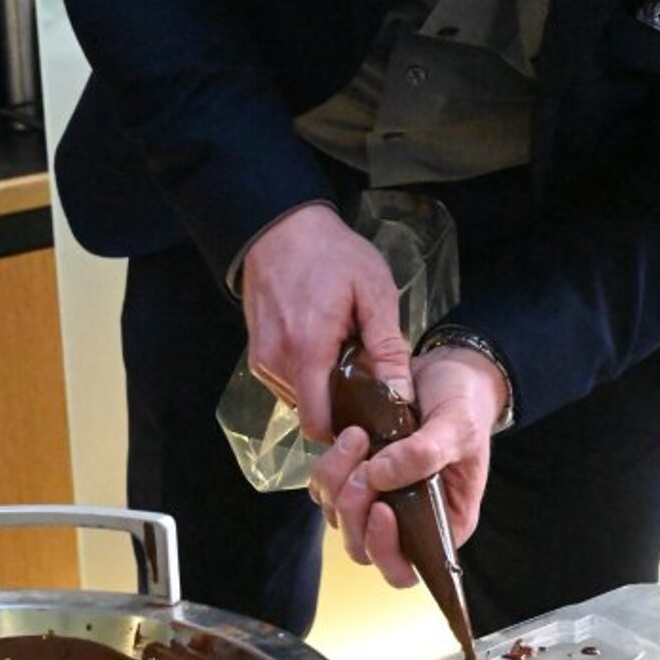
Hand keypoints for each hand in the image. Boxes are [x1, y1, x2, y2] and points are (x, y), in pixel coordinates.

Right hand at [242, 203, 411, 441]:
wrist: (282, 228)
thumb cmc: (332, 254)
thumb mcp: (374, 292)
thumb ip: (388, 347)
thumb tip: (402, 395)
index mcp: (307, 350)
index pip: (318, 424)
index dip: (346, 431)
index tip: (372, 420)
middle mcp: (276, 362)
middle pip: (311, 414)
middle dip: (340, 410)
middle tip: (369, 385)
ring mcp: (262, 360)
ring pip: (298, 401)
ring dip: (323, 392)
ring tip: (347, 362)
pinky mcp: (257, 354)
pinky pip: (287, 384)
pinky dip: (308, 379)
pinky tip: (327, 354)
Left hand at [310, 342, 506, 584]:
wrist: (448, 373)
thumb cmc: (465, 405)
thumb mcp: (458, 426)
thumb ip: (425, 453)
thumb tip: (379, 475)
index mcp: (441, 526)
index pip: (404, 569)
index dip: (384, 550)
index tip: (382, 509)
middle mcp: (406, 523)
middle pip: (361, 548)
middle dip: (353, 510)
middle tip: (363, 464)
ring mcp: (377, 500)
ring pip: (339, 519)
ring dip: (337, 484)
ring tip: (356, 438)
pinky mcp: (355, 477)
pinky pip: (326, 490)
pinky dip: (328, 469)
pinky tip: (346, 438)